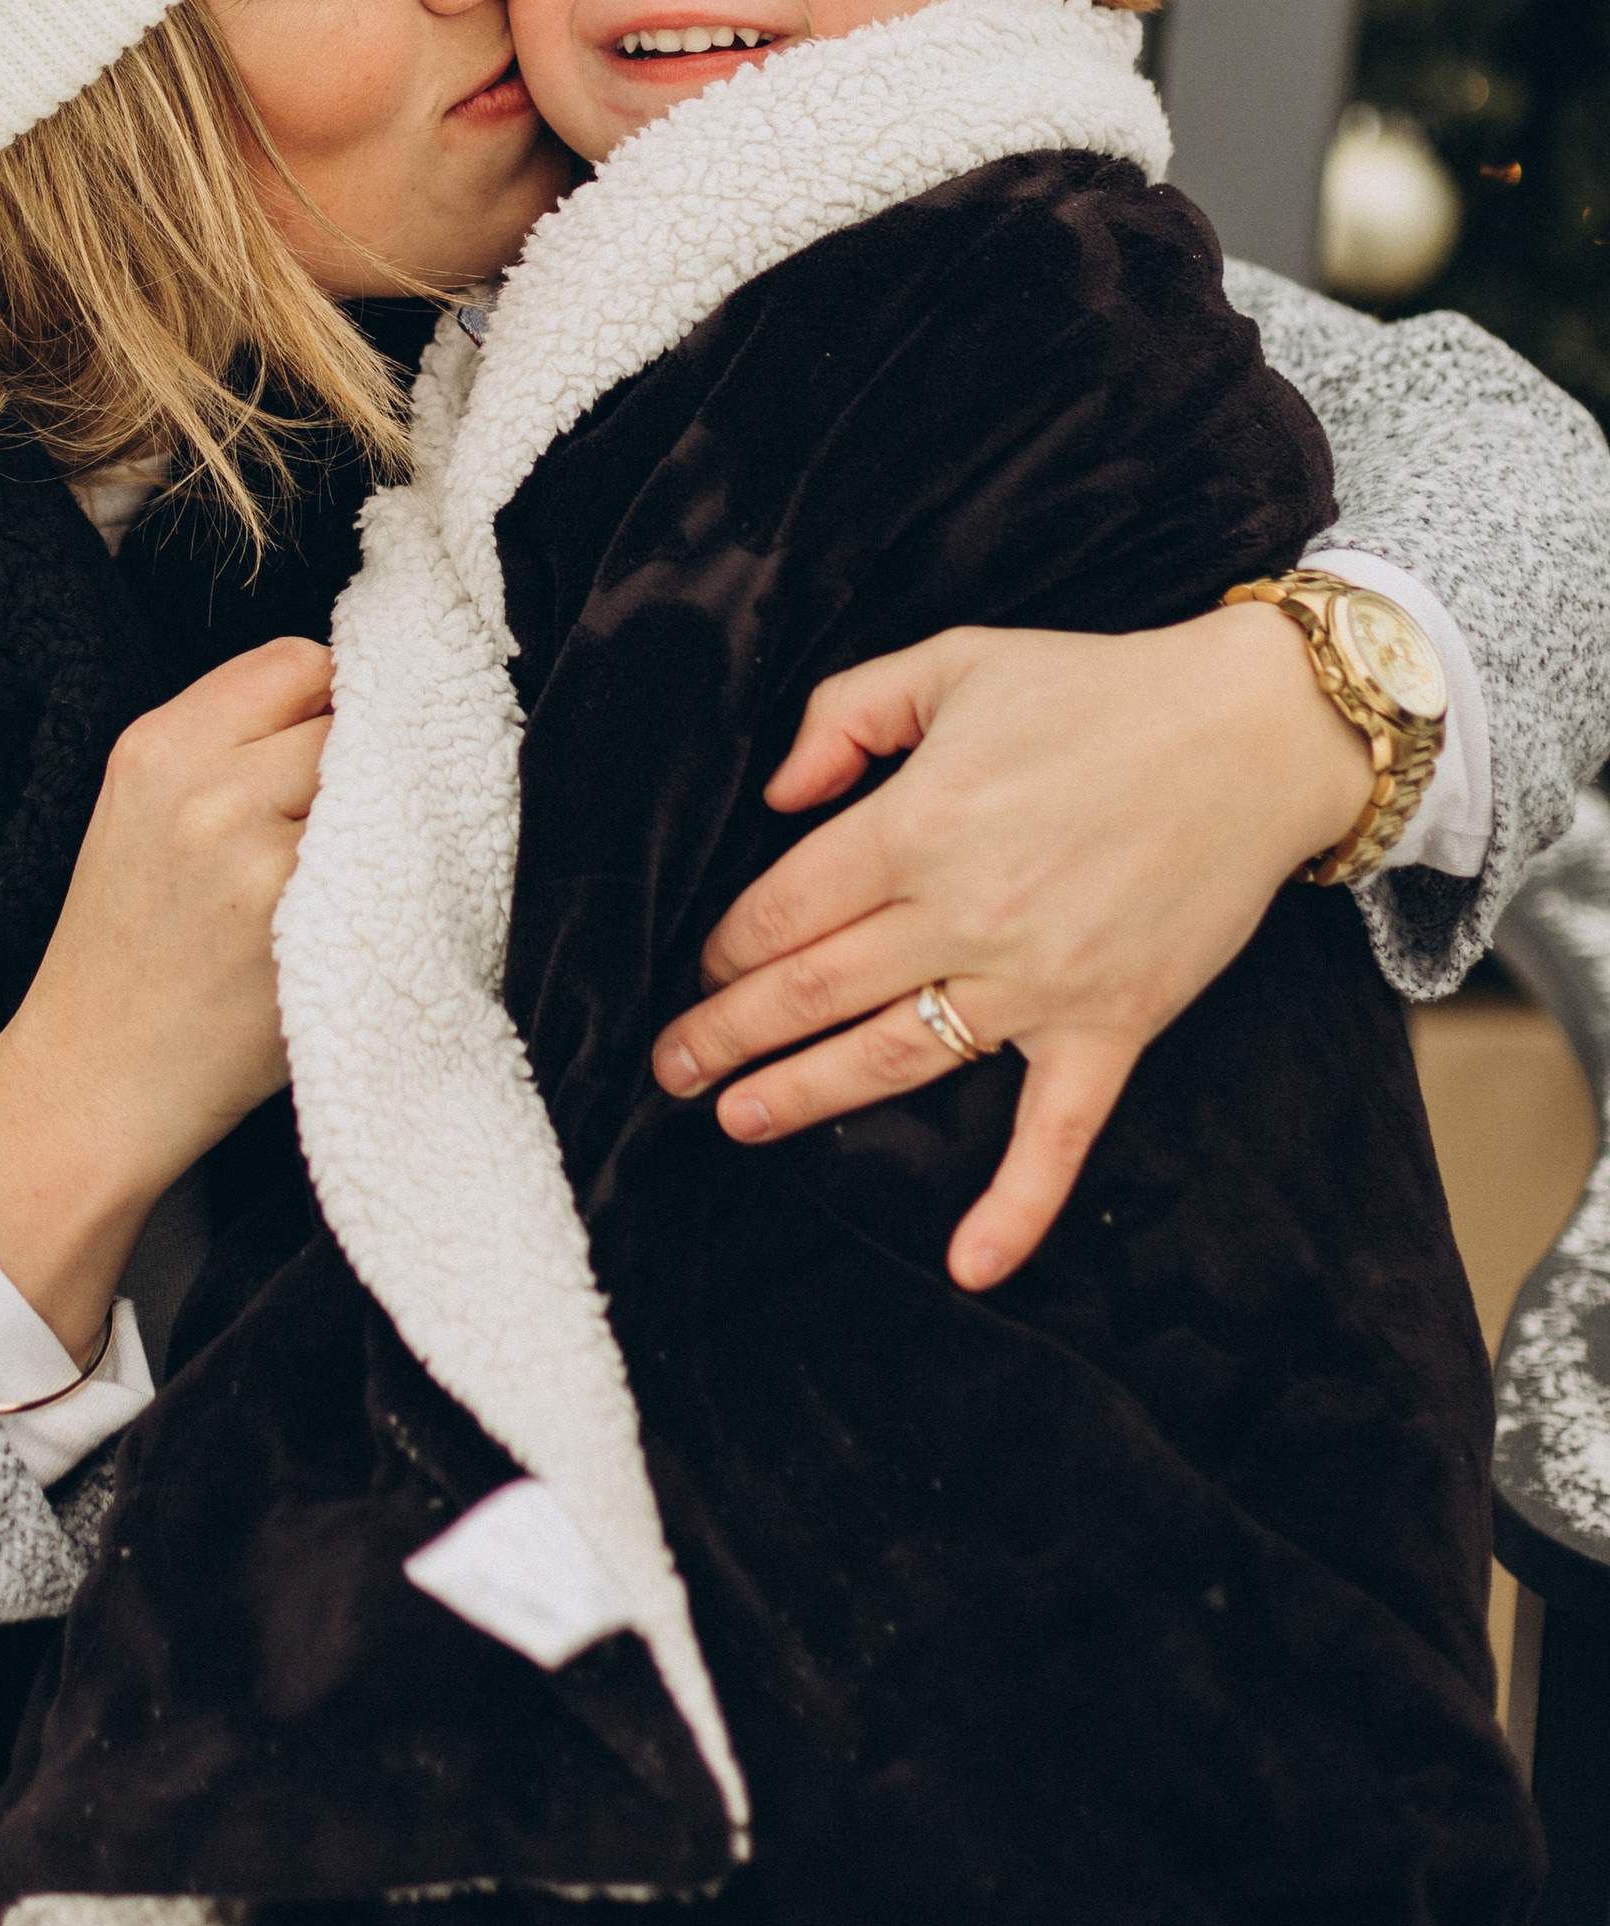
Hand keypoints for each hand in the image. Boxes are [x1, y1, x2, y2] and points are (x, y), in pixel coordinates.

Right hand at [0, 637, 330, 1352]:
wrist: (95, 1083)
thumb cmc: (129, 952)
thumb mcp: (140, 813)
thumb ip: (226, 745)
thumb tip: (350, 701)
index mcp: (158, 746)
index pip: (297, 661)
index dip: (328, 703)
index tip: (331, 746)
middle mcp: (208, 788)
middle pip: (350, 716)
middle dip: (362, 759)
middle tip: (345, 822)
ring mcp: (262, 858)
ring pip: (387, 784)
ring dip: (392, 815)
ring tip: (357, 870)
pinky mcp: (312, 924)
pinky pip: (401, 859)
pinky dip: (405, 874)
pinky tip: (375, 907)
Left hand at [649, 608, 1371, 1294]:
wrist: (1254, 734)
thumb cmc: (1097, 690)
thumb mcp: (951, 660)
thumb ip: (847, 713)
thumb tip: (778, 796)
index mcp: (917, 822)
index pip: (785, 909)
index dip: (727, 950)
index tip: (700, 972)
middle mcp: (966, 913)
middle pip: (815, 990)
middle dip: (729, 1034)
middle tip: (671, 1068)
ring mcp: (1039, 982)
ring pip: (892, 1059)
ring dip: (804, 1095)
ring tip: (736, 1119)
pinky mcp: (1111, 1026)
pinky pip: (1057, 1135)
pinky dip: (1016, 1207)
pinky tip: (968, 1265)